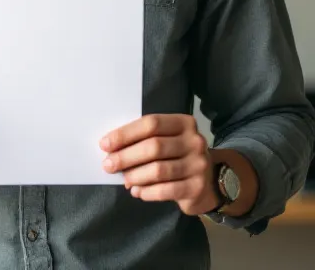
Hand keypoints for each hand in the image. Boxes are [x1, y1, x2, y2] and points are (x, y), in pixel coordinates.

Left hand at [100, 114, 215, 214]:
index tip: (105, 144)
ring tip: (124, 180)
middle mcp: (194, 141)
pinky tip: (137, 191)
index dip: (125, 134)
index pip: (151, 124)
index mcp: (184, 123)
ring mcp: (198, 165)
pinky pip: (165, 190)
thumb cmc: (178, 156)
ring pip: (158, 170)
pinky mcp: (196, 187)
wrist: (209, 181)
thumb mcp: (168, 141)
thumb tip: (112, 150)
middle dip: (126, 157)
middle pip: (153, 147)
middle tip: (108, 165)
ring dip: (135, 176)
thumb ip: (146, 140)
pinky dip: (147, 192)